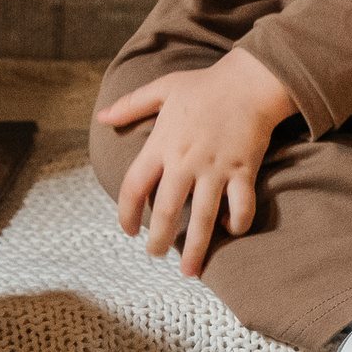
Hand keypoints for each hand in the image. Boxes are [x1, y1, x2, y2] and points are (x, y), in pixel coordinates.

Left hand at [97, 48, 296, 276]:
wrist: (250, 80)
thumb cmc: (205, 85)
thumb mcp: (163, 88)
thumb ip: (131, 105)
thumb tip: (101, 117)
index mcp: (162, 144)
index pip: (134, 186)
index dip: (126, 213)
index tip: (127, 230)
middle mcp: (186, 161)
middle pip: (167, 211)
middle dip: (159, 240)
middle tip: (155, 255)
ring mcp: (216, 169)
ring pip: (203, 219)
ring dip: (196, 249)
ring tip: (188, 270)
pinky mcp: (243, 172)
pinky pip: (241, 207)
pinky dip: (236, 223)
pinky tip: (230, 229)